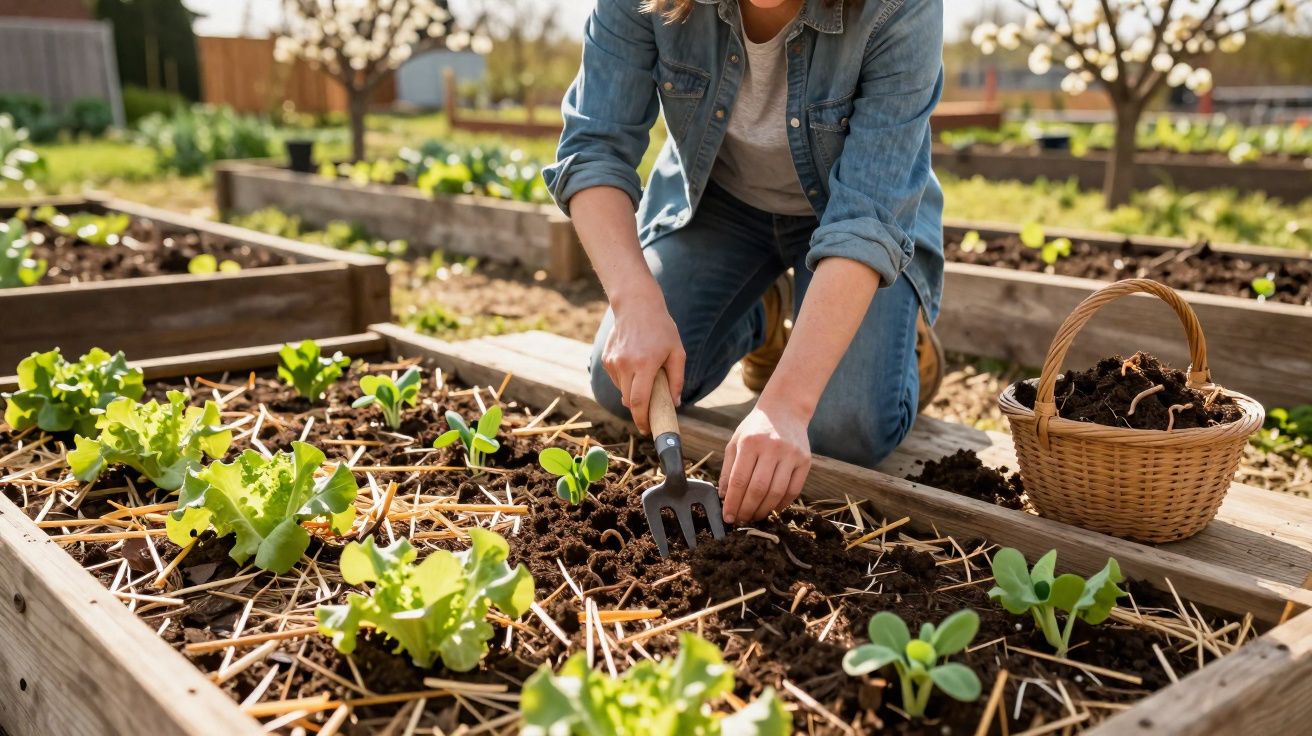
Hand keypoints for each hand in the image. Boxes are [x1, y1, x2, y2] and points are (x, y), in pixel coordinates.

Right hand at [601, 288, 684, 434]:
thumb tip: (675, 403)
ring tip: (646, 375)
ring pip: (622, 391)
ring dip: (633, 392)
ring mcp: (612, 362)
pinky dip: (626, 381)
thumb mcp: (677, 352)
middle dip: (639, 410)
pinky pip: (617, 380)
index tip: (647, 430)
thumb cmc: (661, 328)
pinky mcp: (606, 359)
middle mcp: (625, 364)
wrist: (636, 304)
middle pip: (628, 401)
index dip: (642, 419)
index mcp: (644, 364)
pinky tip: (635, 365)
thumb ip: (677, 379)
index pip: (639, 401)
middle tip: (651, 412)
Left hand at [720, 397, 810, 523]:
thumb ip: (728, 469)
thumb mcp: (736, 442)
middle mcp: (772, 447)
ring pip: (776, 493)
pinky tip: (772, 508)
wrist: (785, 410)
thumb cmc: (756, 428)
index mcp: (750, 442)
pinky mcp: (805, 461)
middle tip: (741, 521)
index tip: (728, 516)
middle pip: (758, 489)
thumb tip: (725, 497)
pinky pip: (793, 490)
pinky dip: (782, 504)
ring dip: (764, 510)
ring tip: (754, 516)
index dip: (733, 502)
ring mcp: (791, 454)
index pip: (739, 480)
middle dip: (747, 510)